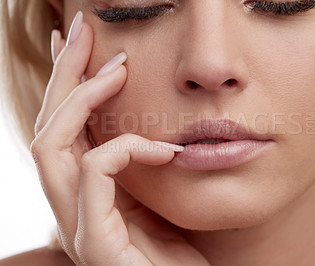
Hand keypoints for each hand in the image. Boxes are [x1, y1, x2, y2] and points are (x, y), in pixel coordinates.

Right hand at [30, 12, 208, 265]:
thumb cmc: (178, 251)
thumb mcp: (157, 196)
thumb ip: (140, 162)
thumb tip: (145, 122)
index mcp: (86, 194)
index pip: (61, 129)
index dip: (65, 83)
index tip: (79, 43)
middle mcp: (71, 206)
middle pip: (47, 128)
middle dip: (63, 74)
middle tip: (82, 30)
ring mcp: (78, 225)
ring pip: (51, 146)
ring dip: (81, 98)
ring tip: (116, 67)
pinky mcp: (94, 243)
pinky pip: (94, 175)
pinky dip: (126, 148)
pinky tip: (165, 147)